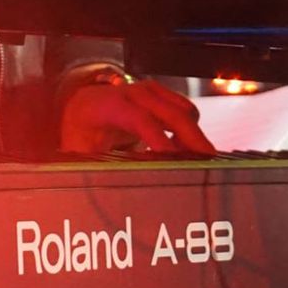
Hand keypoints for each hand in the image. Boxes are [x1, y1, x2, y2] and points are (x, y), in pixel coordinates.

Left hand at [59, 76, 216, 154]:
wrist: (83, 104)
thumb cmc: (82, 130)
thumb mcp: (80, 151)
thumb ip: (94, 168)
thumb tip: (106, 195)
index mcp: (109, 105)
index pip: (138, 119)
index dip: (158, 139)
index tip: (175, 159)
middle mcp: (133, 93)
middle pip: (171, 113)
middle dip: (192, 138)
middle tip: (207, 163)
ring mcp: (150, 91)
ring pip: (183, 110)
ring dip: (195, 135)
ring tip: (198, 163)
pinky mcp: (162, 95)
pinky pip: (185, 110)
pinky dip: (192, 129)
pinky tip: (188, 150)